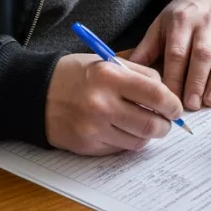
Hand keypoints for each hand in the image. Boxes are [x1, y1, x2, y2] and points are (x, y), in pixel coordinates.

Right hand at [45, 53, 182, 155]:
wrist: (35, 94)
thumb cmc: (75, 74)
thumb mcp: (106, 62)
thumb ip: (138, 74)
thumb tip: (166, 93)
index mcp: (110, 76)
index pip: (156, 93)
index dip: (172, 103)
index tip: (175, 107)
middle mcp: (102, 103)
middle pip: (151, 124)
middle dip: (165, 125)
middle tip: (165, 121)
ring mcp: (94, 127)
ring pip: (139, 140)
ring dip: (147, 134)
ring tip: (143, 124)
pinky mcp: (88, 145)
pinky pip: (120, 148)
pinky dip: (127, 140)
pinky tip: (121, 129)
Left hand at [130, 0, 210, 110]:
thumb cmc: (183, 14)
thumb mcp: (161, 25)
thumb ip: (146, 50)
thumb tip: (126, 74)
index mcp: (181, 21)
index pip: (177, 52)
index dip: (174, 77)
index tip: (169, 99)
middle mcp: (205, 23)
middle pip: (202, 55)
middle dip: (196, 82)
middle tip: (191, 105)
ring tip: (210, 102)